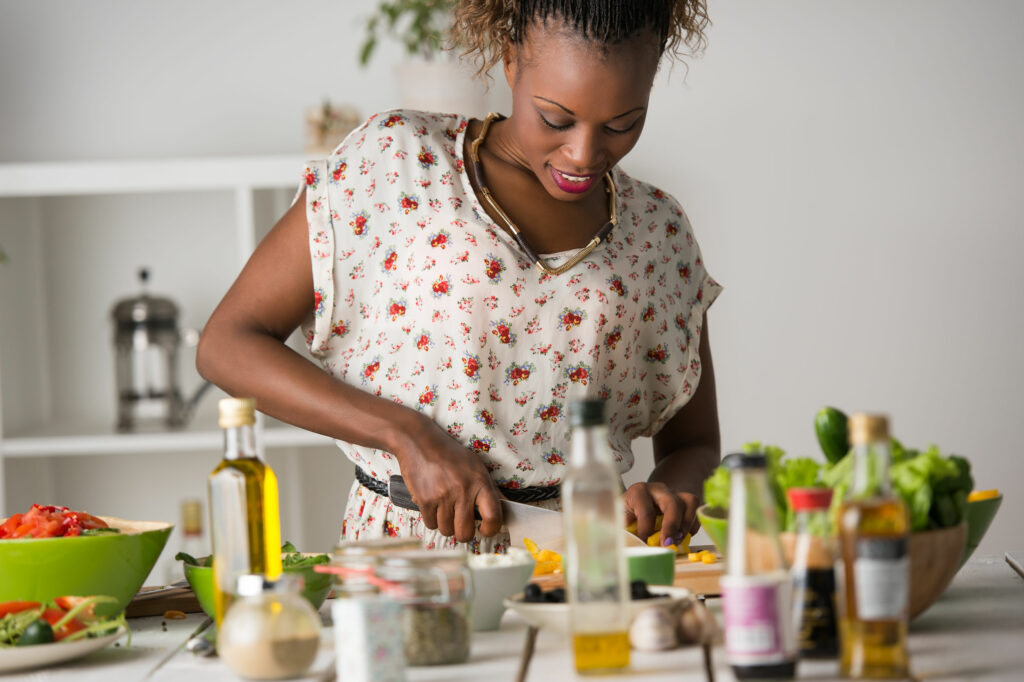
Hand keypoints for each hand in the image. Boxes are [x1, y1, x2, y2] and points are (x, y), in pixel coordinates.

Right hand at [394, 415, 501, 542]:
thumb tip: (507, 507)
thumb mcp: (475, 466)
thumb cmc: (450, 454)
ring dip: (446, 525)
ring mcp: (443, 496)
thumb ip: (491, 489)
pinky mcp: (425, 500)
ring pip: (446, 530)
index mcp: (480, 482)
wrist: (420, 441)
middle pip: (465, 532)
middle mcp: (463, 490)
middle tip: (461, 524)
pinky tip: (433, 505)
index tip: (485, 529)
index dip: (491, 529)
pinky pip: (430, 524)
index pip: (493, 516)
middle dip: (463, 533)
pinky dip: (432, 519)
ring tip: (445, 509)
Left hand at [623, 482, 700, 546]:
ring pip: (689, 502)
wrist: (639, 500)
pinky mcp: (685, 501)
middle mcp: (658, 489)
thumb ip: (622, 528)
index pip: (646, 511)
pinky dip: (693, 525)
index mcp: (638, 492)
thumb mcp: (619, 517)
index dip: (646, 530)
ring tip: (677, 541)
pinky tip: (683, 537)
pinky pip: (696, 511)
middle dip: (671, 526)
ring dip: (686, 525)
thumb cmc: (629, 512)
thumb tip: (629, 543)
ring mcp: (674, 493)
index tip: (644, 544)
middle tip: (667, 544)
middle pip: (672, 503)